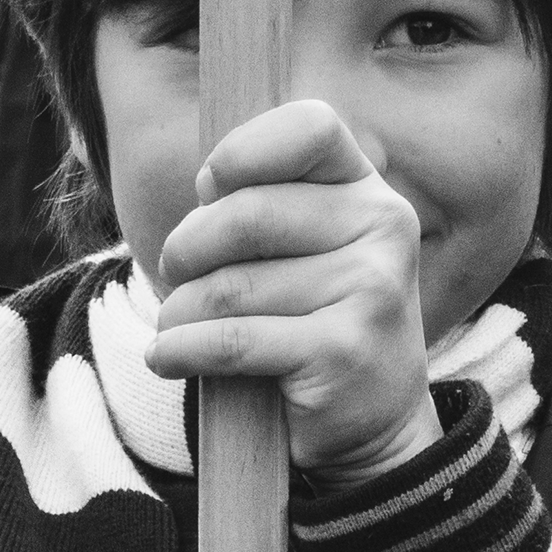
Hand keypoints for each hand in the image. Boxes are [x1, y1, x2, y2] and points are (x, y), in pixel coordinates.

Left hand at [143, 100, 436, 484]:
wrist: (374, 423)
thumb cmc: (311, 321)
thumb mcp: (299, 250)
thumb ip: (260, 204)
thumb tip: (212, 182)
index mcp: (369, 191)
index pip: (309, 128)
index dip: (245, 151)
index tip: (213, 185)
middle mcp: (383, 229)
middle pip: (246, 214)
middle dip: (186, 249)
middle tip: (177, 274)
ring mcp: (371, 289)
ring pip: (228, 287)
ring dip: (179, 312)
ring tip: (178, 328)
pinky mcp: (344, 350)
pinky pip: (230, 340)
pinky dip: (181, 350)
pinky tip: (168, 357)